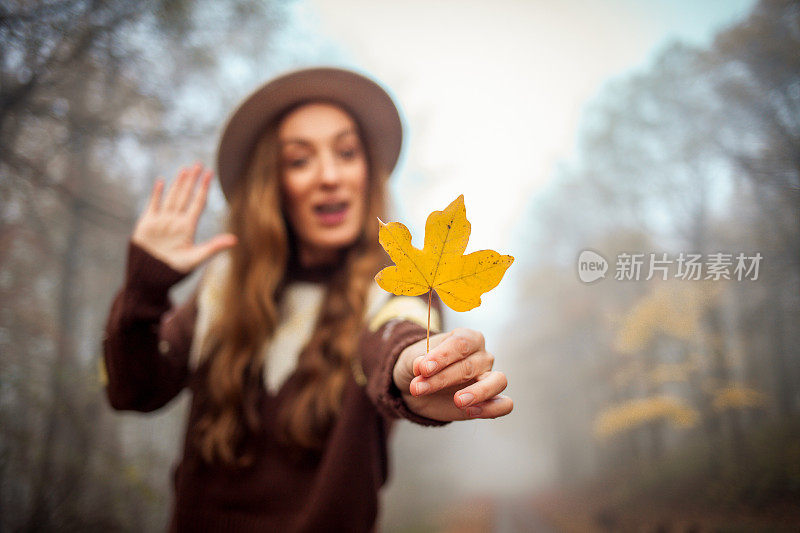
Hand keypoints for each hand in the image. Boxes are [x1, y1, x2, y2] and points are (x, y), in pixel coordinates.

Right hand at [132, 163, 236, 272]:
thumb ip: (214, 247)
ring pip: (172, 197)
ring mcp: (162, 221)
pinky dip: (157, 193)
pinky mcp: (147, 223)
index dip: (203, 188)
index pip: (198, 203)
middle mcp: (176, 221)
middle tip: (198, 164)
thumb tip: (235, 240)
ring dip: (178, 183)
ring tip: (185, 169)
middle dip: (192, 180)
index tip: (210, 173)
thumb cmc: (174, 271)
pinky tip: (162, 181)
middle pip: (185, 196)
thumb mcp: (196, 258)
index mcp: (188, 227)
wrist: (150, 278)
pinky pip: (153, 205)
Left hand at [392, 328, 512, 420]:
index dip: (442, 356)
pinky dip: (491, 408)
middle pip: (470, 366)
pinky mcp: (490, 401)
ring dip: (478, 392)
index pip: (461, 343)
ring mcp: (489, 378)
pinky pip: (504, 404)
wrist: (418, 386)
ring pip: (498, 381)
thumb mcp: (412, 360)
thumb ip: (418, 360)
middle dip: (442, 379)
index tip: (423, 369)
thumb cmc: (419, 367)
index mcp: (467, 338)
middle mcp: (482, 356)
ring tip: (458, 401)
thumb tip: (421, 365)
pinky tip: (470, 411)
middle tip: (418, 388)